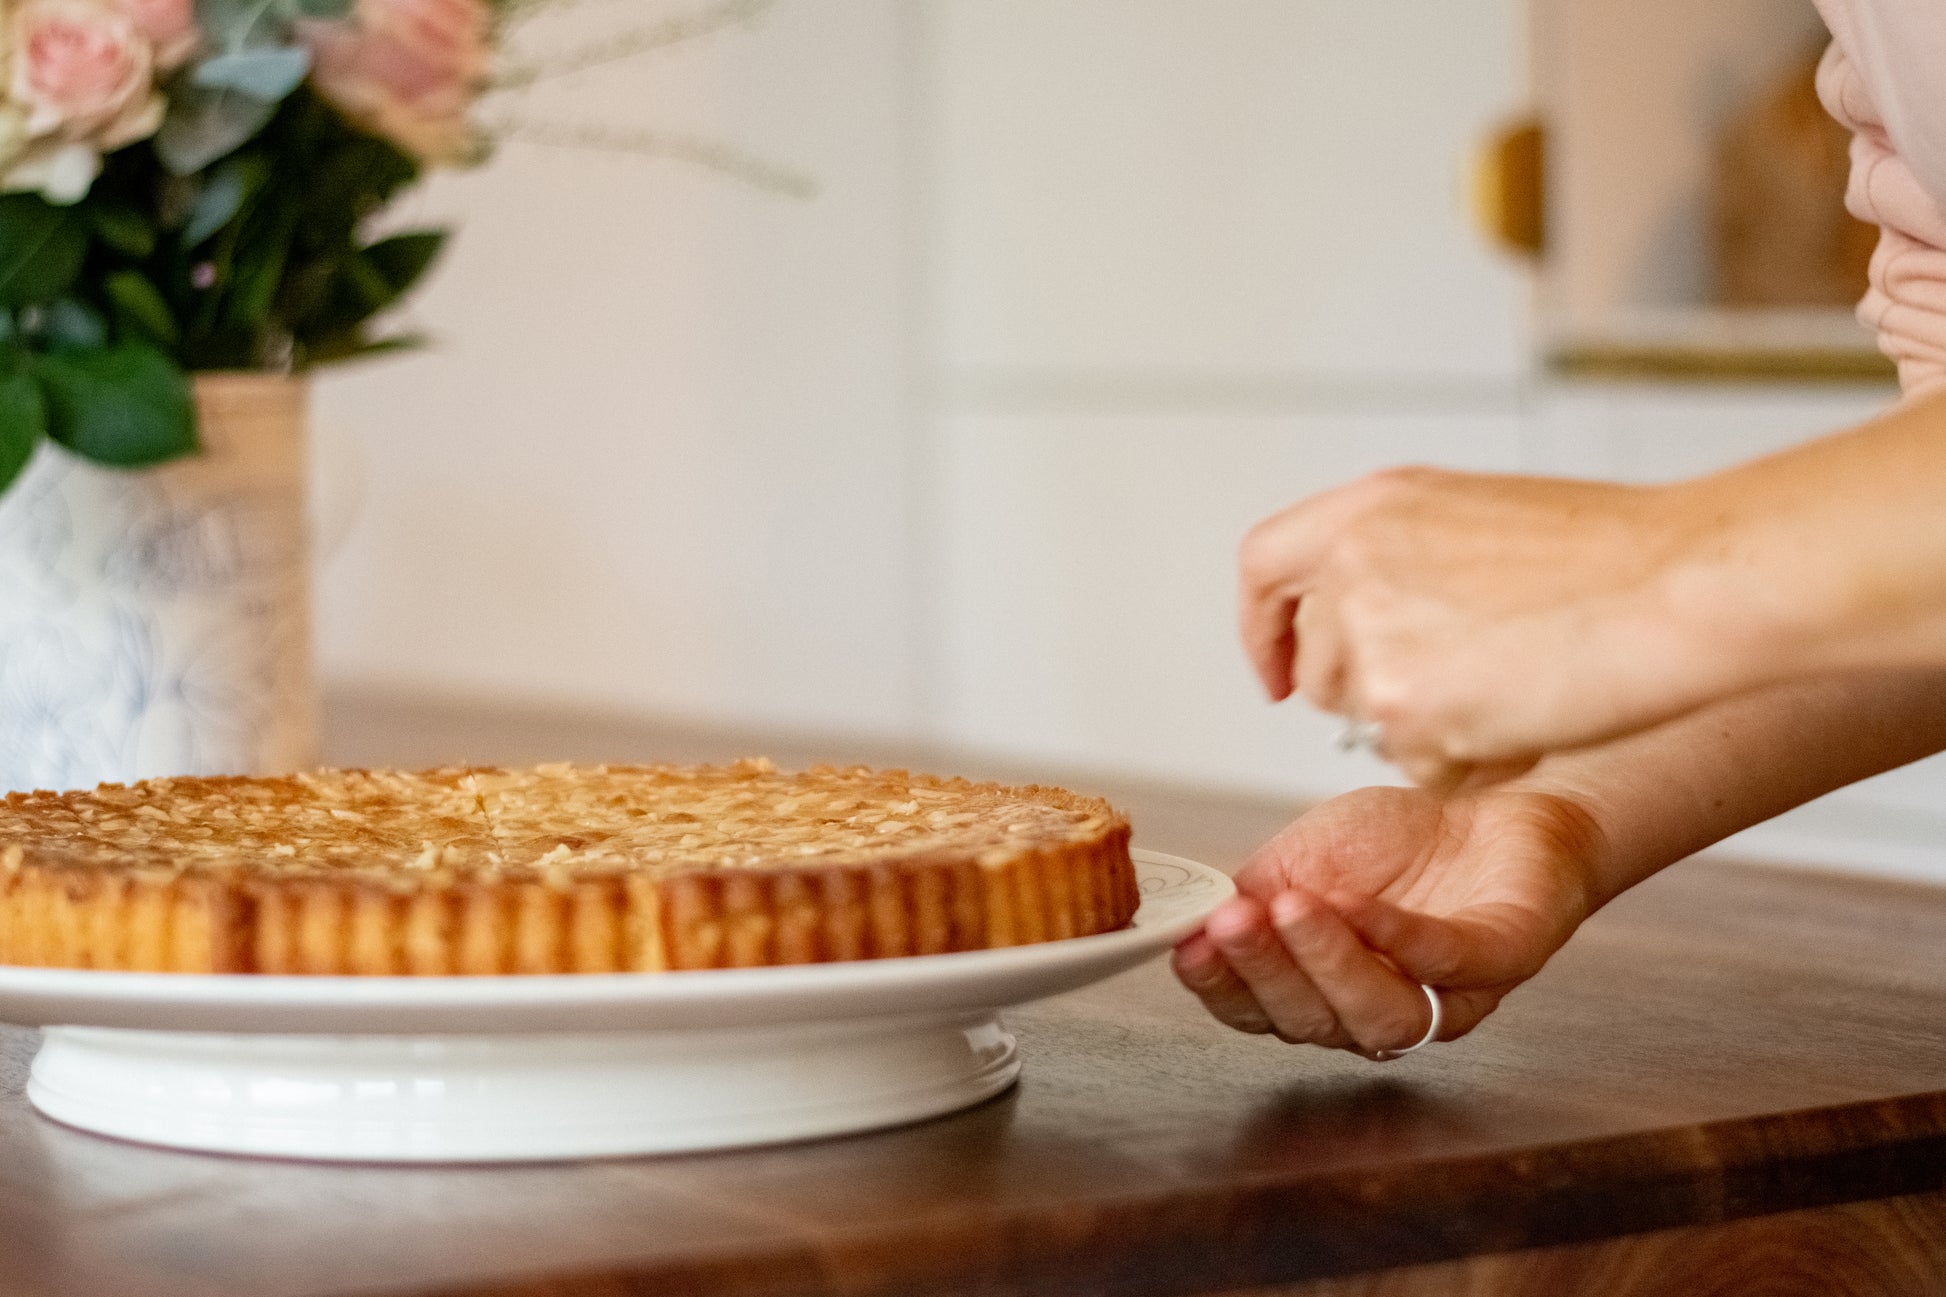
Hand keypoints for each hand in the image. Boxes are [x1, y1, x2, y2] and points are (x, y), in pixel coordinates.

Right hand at [1171, 783, 1601, 1055]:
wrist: (1486, 812)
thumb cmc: (1391, 847)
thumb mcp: (1298, 860)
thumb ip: (1250, 894)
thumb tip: (1191, 921)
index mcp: (1317, 991)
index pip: (1258, 1011)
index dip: (1221, 986)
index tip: (1189, 948)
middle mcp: (1375, 1009)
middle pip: (1310, 1021)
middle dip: (1265, 971)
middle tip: (1234, 921)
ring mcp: (1441, 995)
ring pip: (1377, 1013)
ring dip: (1325, 962)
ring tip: (1291, 908)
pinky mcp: (1498, 960)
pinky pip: (1442, 961)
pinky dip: (1393, 935)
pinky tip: (1355, 904)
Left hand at [1238, 467, 1720, 783]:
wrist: (1672, 587)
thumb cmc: (1613, 556)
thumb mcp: (1479, 518)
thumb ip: (1403, 556)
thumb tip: (1365, 614)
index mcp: (1371, 506)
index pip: (1264, 565)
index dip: (1263, 626)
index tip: (1281, 670)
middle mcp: (1354, 564)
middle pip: (1315, 658)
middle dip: (1364, 690)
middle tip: (1450, 689)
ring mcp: (1370, 635)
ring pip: (1360, 716)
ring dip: (1419, 725)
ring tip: (1508, 689)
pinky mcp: (1399, 703)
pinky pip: (1411, 761)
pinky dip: (1462, 758)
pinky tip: (1521, 718)